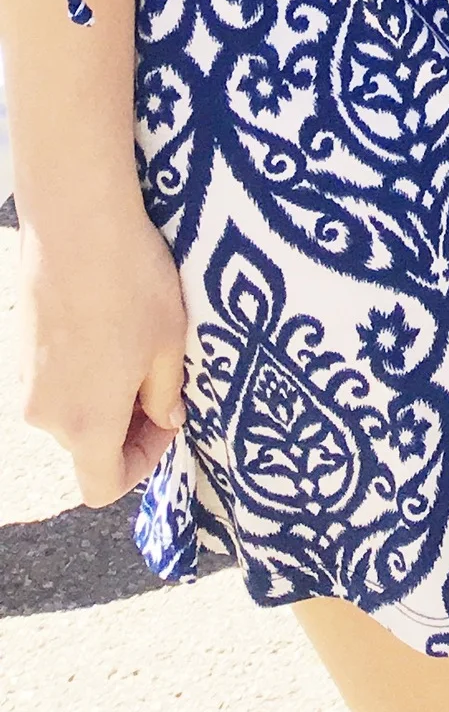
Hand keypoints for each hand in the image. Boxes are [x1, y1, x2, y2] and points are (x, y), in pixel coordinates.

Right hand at [15, 191, 187, 502]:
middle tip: (161, 377)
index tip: (167, 421)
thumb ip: (167, 393)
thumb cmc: (132, 283)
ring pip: (72, 410)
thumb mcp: (169, 342)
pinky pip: (54, 381)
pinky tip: (107, 323)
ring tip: (137, 342)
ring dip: (104, 393)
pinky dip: (81, 369)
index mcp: (88, 424)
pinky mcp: (17, 355)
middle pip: (88, 445)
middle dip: (127, 422)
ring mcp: (25, 385)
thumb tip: (167, 418)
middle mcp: (47, 416)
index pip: (103, 487)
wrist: (76, 224)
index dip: (142, 465)